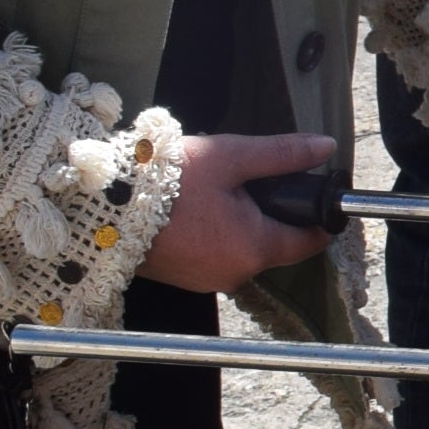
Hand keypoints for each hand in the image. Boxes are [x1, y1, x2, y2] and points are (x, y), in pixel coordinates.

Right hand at [142, 131, 335, 294]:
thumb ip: (282, 154)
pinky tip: (195, 207)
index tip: (314, 192)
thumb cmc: (167, 182)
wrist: (104, 206)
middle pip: (274, 243)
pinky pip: (215, 254)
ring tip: (214, 189)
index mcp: (254, 249)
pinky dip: (215, 232)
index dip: (317, 215)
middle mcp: (235, 274)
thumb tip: (324, 148)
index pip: (309, 241)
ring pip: (243, 248)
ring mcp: (207, 280)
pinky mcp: (185, 277)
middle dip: (269, 211)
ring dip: (239, 221)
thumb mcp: (231, 157)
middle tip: (245, 179)